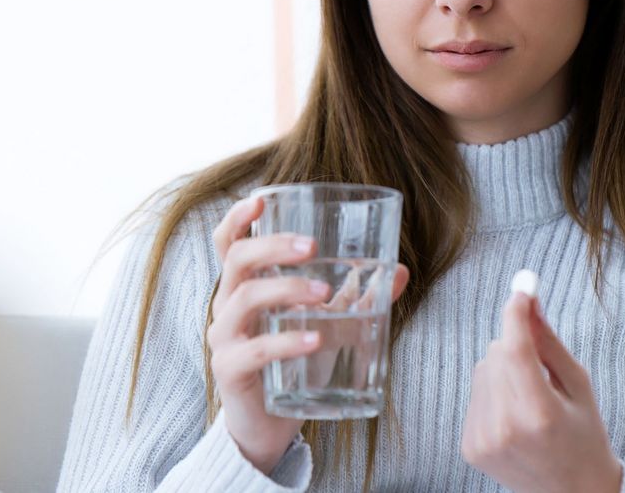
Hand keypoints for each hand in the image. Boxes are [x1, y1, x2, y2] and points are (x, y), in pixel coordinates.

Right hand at [207, 195, 409, 472]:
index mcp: (244, 287)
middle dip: (273, 246)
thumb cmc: (292, 363)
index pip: (229, 243)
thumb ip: (355, 297)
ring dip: (287, 289)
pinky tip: (315, 340)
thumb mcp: (325, 324)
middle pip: (237, 261)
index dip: (239, 218)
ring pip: (244, 299)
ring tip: (325, 293)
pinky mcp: (231, 372)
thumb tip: (399, 270)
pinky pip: (254, 350)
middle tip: (312, 245)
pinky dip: (286, 342)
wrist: (268, 426)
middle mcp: (227, 307)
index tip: (263, 200)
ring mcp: (225, 339)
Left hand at [460, 292, 622, 492]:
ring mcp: (484, 440)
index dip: (516, 314)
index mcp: (539, 414)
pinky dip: (493, 392)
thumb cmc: (584, 436)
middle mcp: (506, 428)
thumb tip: (529, 301)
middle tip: (540, 368)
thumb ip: (549, 342)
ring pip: (482, 369)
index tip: (522, 290)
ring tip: (529, 397)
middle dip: (517, 346)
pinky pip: (475, 393)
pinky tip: (514, 414)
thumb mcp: (578, 384)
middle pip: (497, 353)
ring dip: (503, 370)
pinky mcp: (470, 446)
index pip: (515, 349)